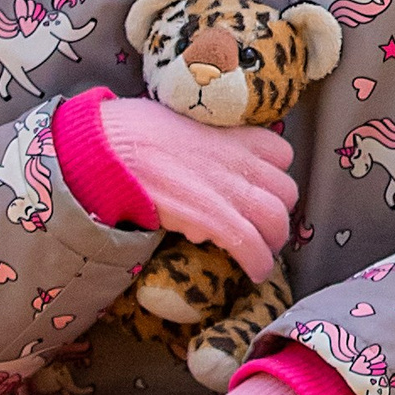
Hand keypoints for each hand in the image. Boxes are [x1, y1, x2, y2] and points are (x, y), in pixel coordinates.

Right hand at [96, 99, 295, 270]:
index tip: (259, 188)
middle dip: (277, 212)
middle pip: (285, 191)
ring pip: (277, 221)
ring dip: (272, 240)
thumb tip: (195, 159)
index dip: (272, 175)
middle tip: (261, 226)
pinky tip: (254, 272)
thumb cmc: (130, 131)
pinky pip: (252, 247)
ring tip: (261, 252)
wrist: (108, 149)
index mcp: (233, 134)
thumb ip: (201, 141)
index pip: (281, 154)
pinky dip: (259, 263)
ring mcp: (230, 190)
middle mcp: (240, 161)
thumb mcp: (179, 121)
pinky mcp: (215, 219)